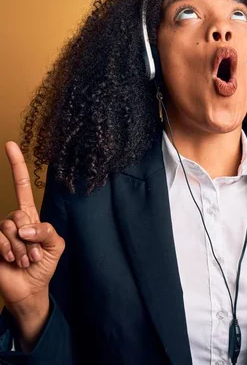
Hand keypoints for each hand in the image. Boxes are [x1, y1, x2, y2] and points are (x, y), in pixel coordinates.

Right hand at [0, 142, 63, 335]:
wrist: (30, 288)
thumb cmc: (43, 265)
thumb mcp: (55, 246)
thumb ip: (46, 231)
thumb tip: (24, 227)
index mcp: (30, 216)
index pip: (22, 186)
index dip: (16, 166)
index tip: (10, 144)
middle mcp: (13, 221)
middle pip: (20, 214)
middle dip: (31, 238)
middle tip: (34, 255)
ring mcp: (0, 232)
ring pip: (10, 227)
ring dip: (21, 248)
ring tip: (24, 260)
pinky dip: (9, 250)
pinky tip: (11, 261)